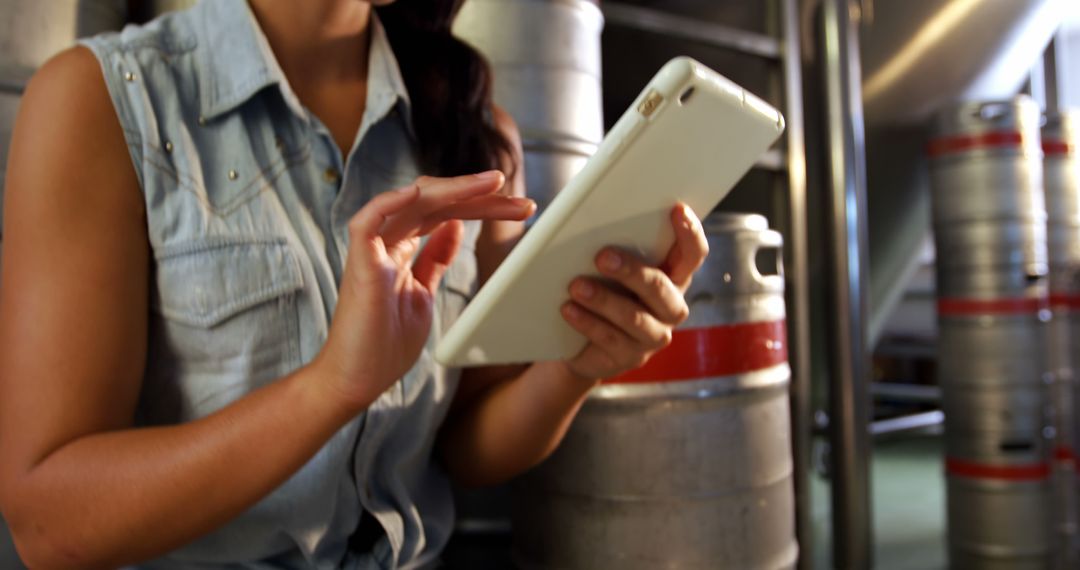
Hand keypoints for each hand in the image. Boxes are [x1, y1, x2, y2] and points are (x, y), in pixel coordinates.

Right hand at [315, 171, 534, 409]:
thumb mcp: (424, 293)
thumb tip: (454, 226)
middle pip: (435, 203)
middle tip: (523, 203)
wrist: (358, 380)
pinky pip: (367, 222)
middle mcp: (387, 243)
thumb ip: (435, 259)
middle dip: (479, 197)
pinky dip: (389, 203)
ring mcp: (373, 251)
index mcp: (403, 249)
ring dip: (454, 189)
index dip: (482, 207)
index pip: (445, 213)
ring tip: (492, 185)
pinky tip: (419, 193)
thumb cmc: (385, 343)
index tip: (520, 209)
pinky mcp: (359, 265)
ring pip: (410, 202)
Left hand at [560, 203, 707, 379]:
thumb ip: (602, 236)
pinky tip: (568, 310)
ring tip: (576, 286)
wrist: (578, 341)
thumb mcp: (603, 263)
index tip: (676, 210)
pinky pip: (611, 340)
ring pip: (635, 318)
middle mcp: (670, 307)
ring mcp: (653, 335)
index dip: (690, 233)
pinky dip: (588, 323)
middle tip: (602, 256)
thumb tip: (556, 207)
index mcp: (672, 276)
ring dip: (604, 300)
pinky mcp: (630, 358)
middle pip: (661, 287)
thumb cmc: (596, 287)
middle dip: (633, 271)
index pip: (692, 254)